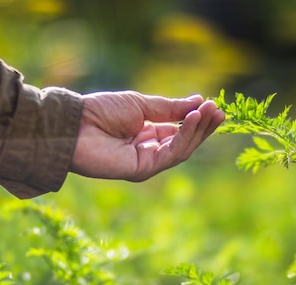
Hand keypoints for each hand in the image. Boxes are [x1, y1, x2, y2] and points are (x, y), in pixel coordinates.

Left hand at [70, 91, 224, 180]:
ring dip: (197, 131)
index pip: (180, 129)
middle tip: (220, 110)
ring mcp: (146, 161)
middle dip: (203, 126)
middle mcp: (149, 148)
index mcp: (147, 132)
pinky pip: (170, 154)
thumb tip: (198, 102)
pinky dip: (184, 138)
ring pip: (181, 149)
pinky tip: (192, 120)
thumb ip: (169, 108)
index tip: (214, 105)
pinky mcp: (142, 170)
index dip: (197, 118)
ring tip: (211, 112)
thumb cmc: (100, 111)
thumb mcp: (140, 104)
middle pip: (184, 141)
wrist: (74, 124)